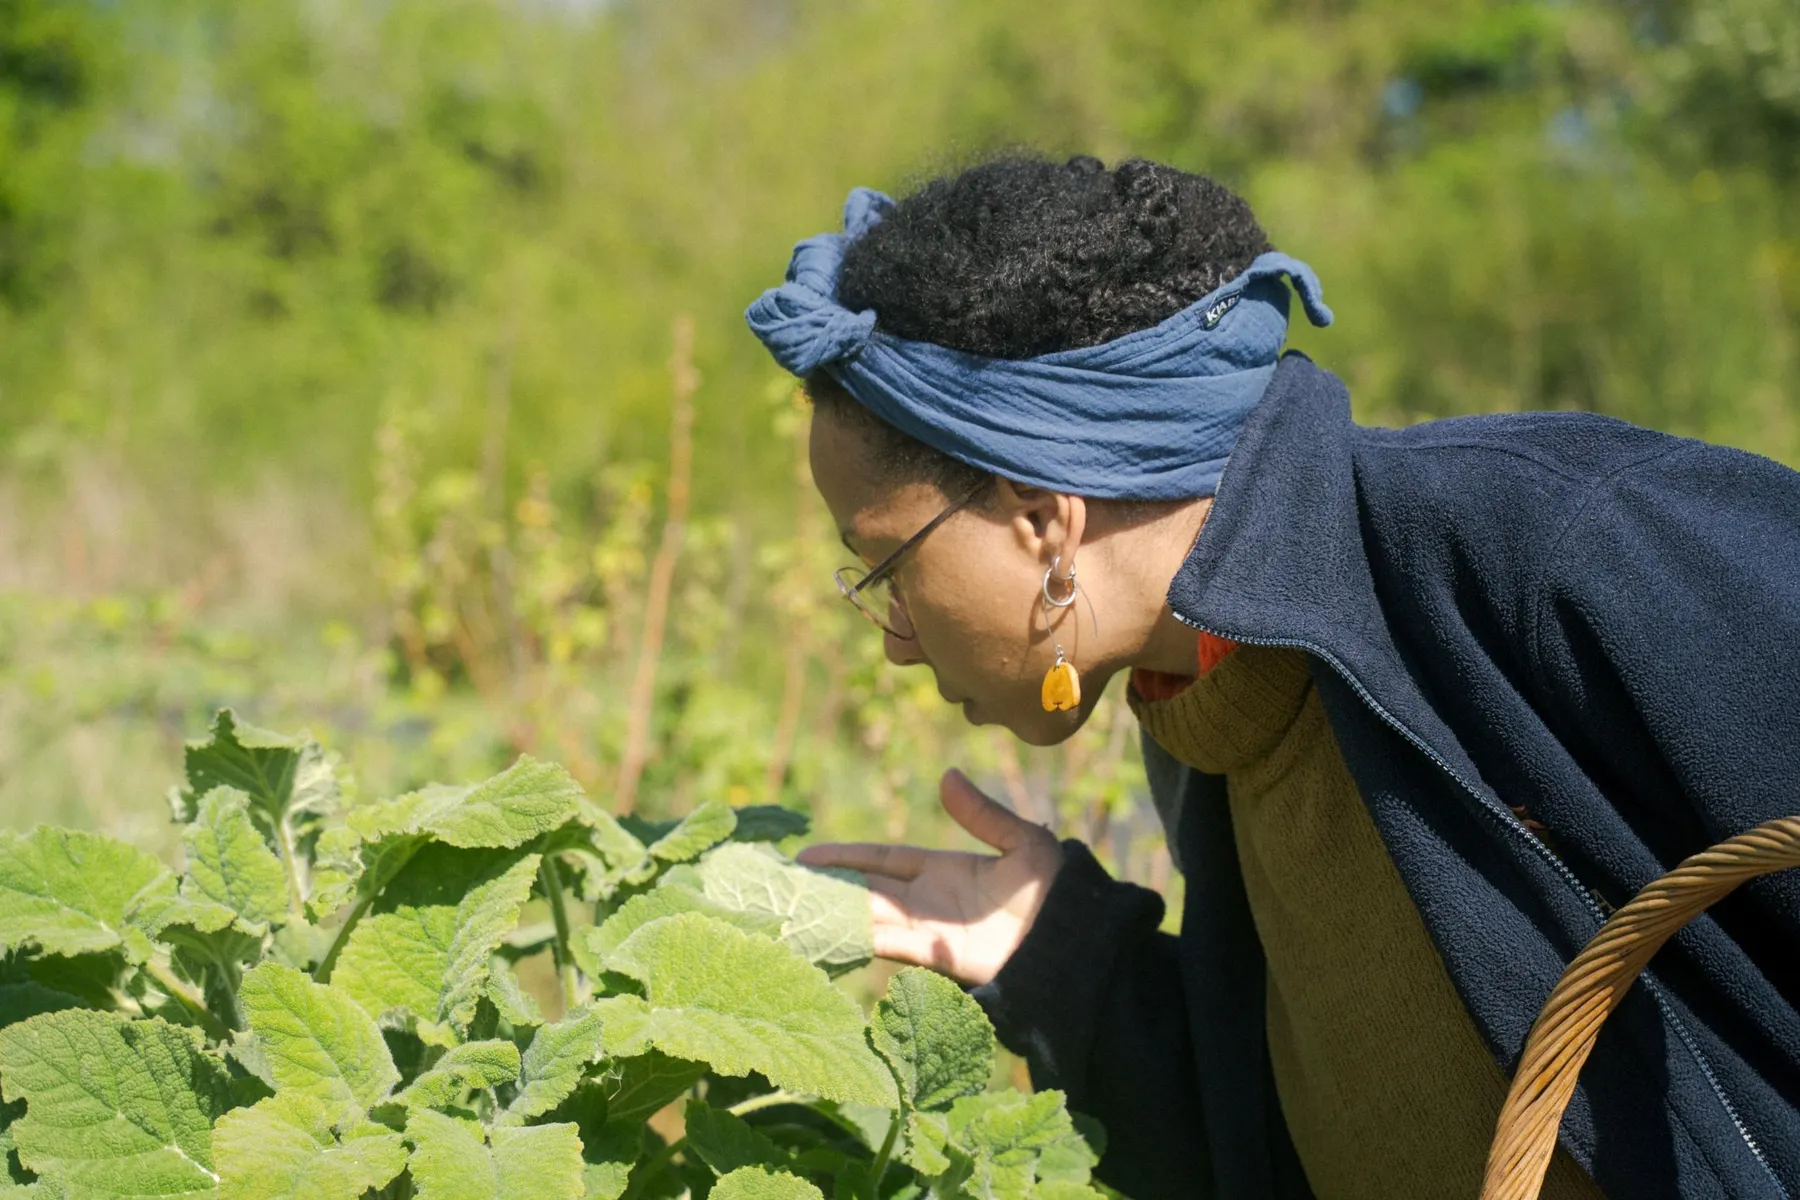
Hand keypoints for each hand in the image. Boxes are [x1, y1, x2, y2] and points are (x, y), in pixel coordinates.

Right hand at [797, 769, 1064, 986]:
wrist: (1075, 938)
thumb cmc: (1054, 890)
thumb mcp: (1021, 842)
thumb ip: (982, 814)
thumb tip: (946, 776)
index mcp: (943, 870)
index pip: (881, 861)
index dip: (845, 858)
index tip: (807, 856)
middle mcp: (927, 901)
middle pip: (865, 891)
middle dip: (825, 889)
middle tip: (780, 885)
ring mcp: (930, 930)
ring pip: (868, 918)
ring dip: (831, 915)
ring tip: (789, 911)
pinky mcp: (938, 956)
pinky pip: (891, 946)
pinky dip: (860, 941)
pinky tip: (827, 935)